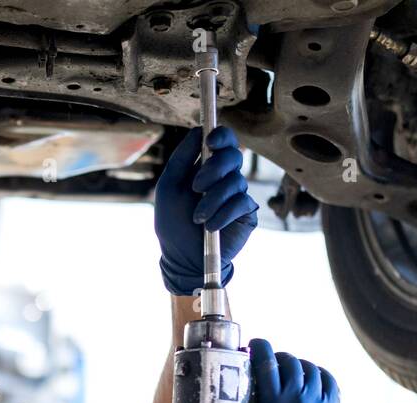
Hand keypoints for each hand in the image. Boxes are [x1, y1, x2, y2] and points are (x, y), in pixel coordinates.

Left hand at [154, 125, 259, 296]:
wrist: (183, 258)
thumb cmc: (173, 223)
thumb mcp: (169, 188)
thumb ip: (181, 159)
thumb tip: (198, 131)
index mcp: (207, 166)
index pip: (222, 141)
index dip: (221, 136)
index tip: (210, 142)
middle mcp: (225, 177)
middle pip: (233, 156)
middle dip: (214, 169)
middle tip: (196, 187)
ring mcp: (237, 194)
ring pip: (235, 182)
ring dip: (213, 199)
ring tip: (198, 218)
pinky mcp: (247, 213)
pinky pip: (241, 203)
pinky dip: (223, 214)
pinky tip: (210, 227)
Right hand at [240, 338, 339, 402]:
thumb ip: (248, 402)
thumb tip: (244, 378)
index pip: (267, 362)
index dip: (260, 347)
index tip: (256, 344)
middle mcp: (298, 400)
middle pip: (290, 362)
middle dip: (279, 357)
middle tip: (273, 360)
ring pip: (311, 369)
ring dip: (299, 365)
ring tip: (293, 370)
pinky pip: (330, 381)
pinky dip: (320, 375)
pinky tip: (313, 377)